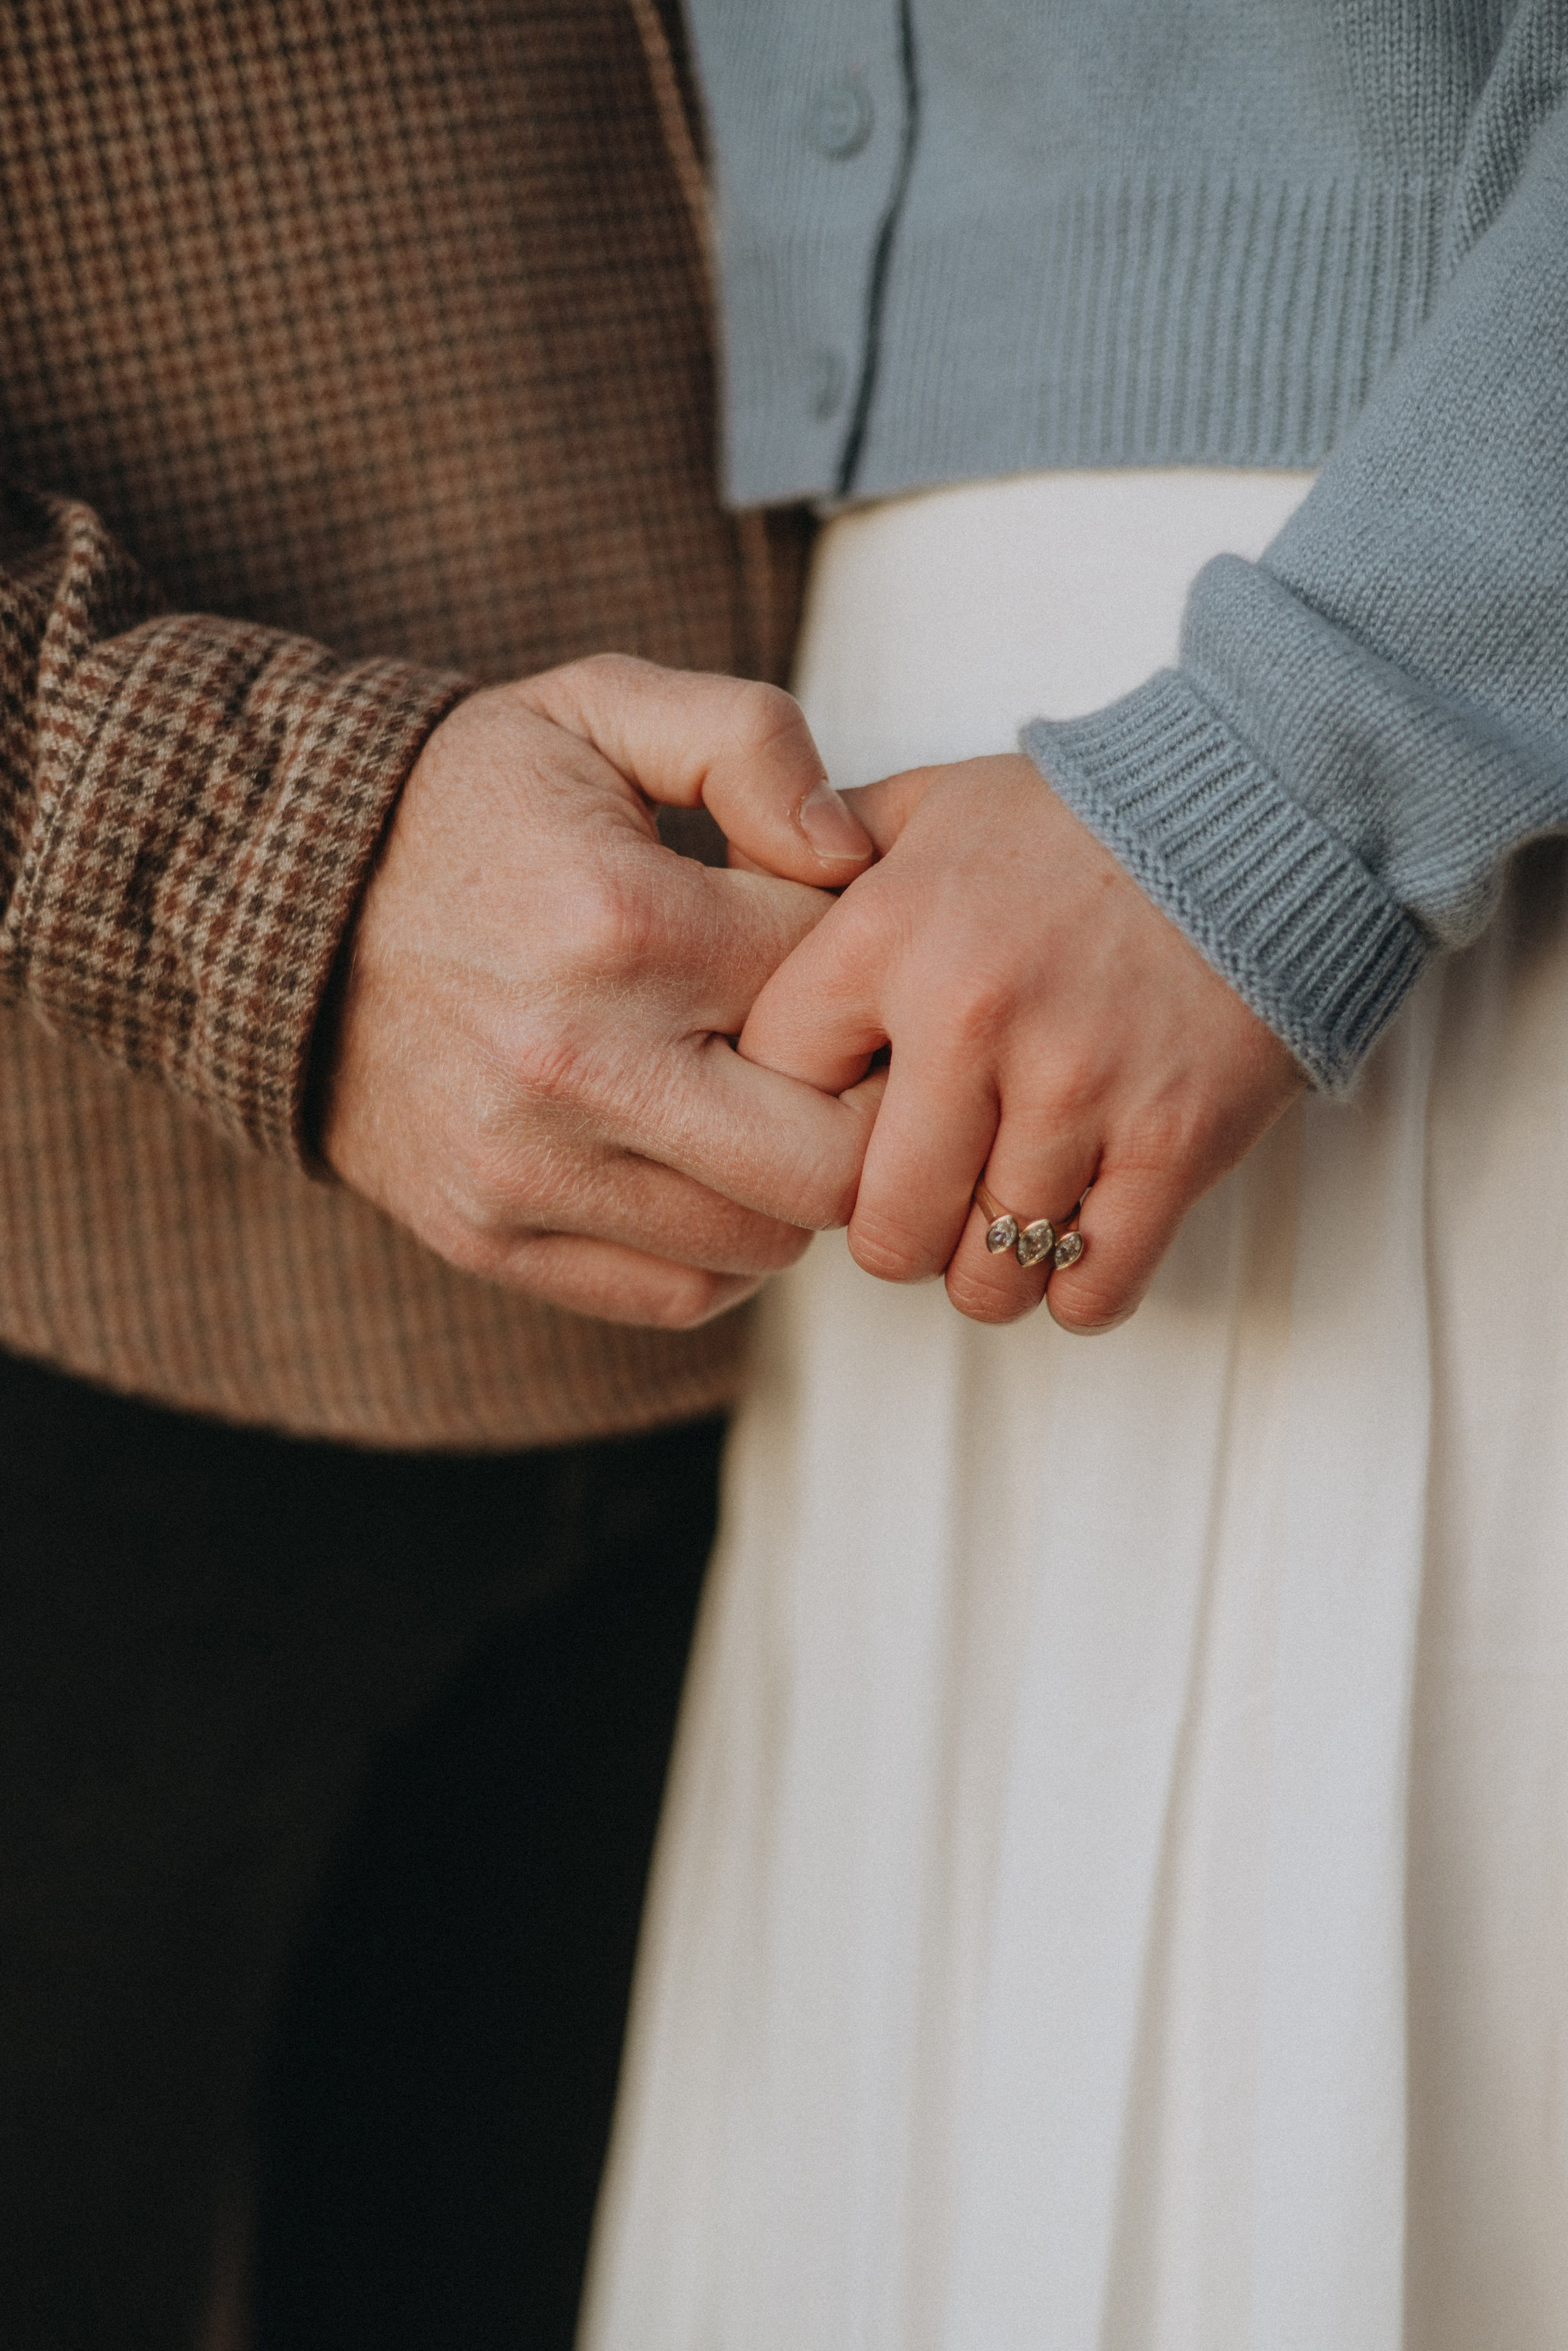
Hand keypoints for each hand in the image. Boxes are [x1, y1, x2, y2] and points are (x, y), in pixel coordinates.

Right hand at [320, 655, 875, 1328]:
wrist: (272, 901)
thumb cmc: (462, 804)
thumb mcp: (599, 707)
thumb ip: (750, 741)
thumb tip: (850, 851)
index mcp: (624, 923)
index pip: (840, 985)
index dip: (869, 965)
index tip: (843, 950)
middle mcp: (579, 1065)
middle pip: (831, 1161)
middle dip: (866, 1109)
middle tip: (843, 1057)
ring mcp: (528, 1169)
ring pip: (767, 1241)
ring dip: (793, 1182)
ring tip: (762, 1103)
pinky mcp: (490, 1236)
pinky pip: (680, 1293)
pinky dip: (723, 1248)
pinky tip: (706, 1169)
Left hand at [737, 753, 1304, 1331]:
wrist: (1269, 810)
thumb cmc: (1082, 822)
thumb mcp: (929, 806)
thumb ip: (818, 853)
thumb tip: (728, 894)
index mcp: (891, 935)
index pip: (778, 1091)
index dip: (795, 1122)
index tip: (832, 1122)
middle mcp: (972, 1018)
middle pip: (880, 1227)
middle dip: (891, 1232)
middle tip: (918, 1202)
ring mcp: (1078, 1089)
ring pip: (986, 1272)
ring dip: (987, 1265)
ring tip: (997, 1218)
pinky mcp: (1173, 1143)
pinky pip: (1091, 1287)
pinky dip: (1075, 1287)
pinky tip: (1071, 1238)